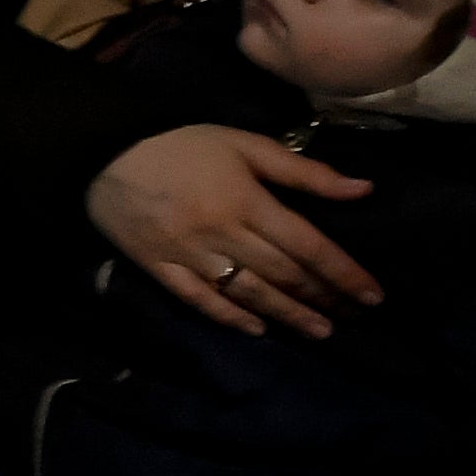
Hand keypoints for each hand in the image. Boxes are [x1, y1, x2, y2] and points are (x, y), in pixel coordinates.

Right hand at [91, 123, 386, 339]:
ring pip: (249, 293)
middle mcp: (222, 234)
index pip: (308, 245)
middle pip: (283, 274)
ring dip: (288, 315)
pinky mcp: (160, 268)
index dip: (343, 272)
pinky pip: (200, 300)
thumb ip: (303, 171)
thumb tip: (361, 190)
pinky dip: (230, 317)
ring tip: (320, 331)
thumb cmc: (182, 145)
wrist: (103, 152)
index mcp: (247, 201)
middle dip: (323, 297)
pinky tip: (257, 329)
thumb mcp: (244, 144)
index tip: (373, 294)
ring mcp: (189, 255)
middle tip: (353, 315)